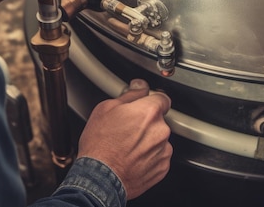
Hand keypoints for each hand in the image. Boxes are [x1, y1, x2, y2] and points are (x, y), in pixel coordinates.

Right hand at [77, 79, 172, 199]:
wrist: (100, 178)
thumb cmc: (100, 145)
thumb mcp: (105, 109)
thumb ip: (129, 95)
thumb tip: (139, 86)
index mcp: (149, 112)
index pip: (162, 98)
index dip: (152, 100)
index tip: (145, 104)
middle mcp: (160, 130)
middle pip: (159, 120)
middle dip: (146, 122)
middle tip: (127, 128)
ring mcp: (163, 150)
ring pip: (158, 138)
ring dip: (148, 140)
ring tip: (127, 145)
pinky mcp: (162, 168)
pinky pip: (159, 156)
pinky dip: (149, 156)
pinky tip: (132, 157)